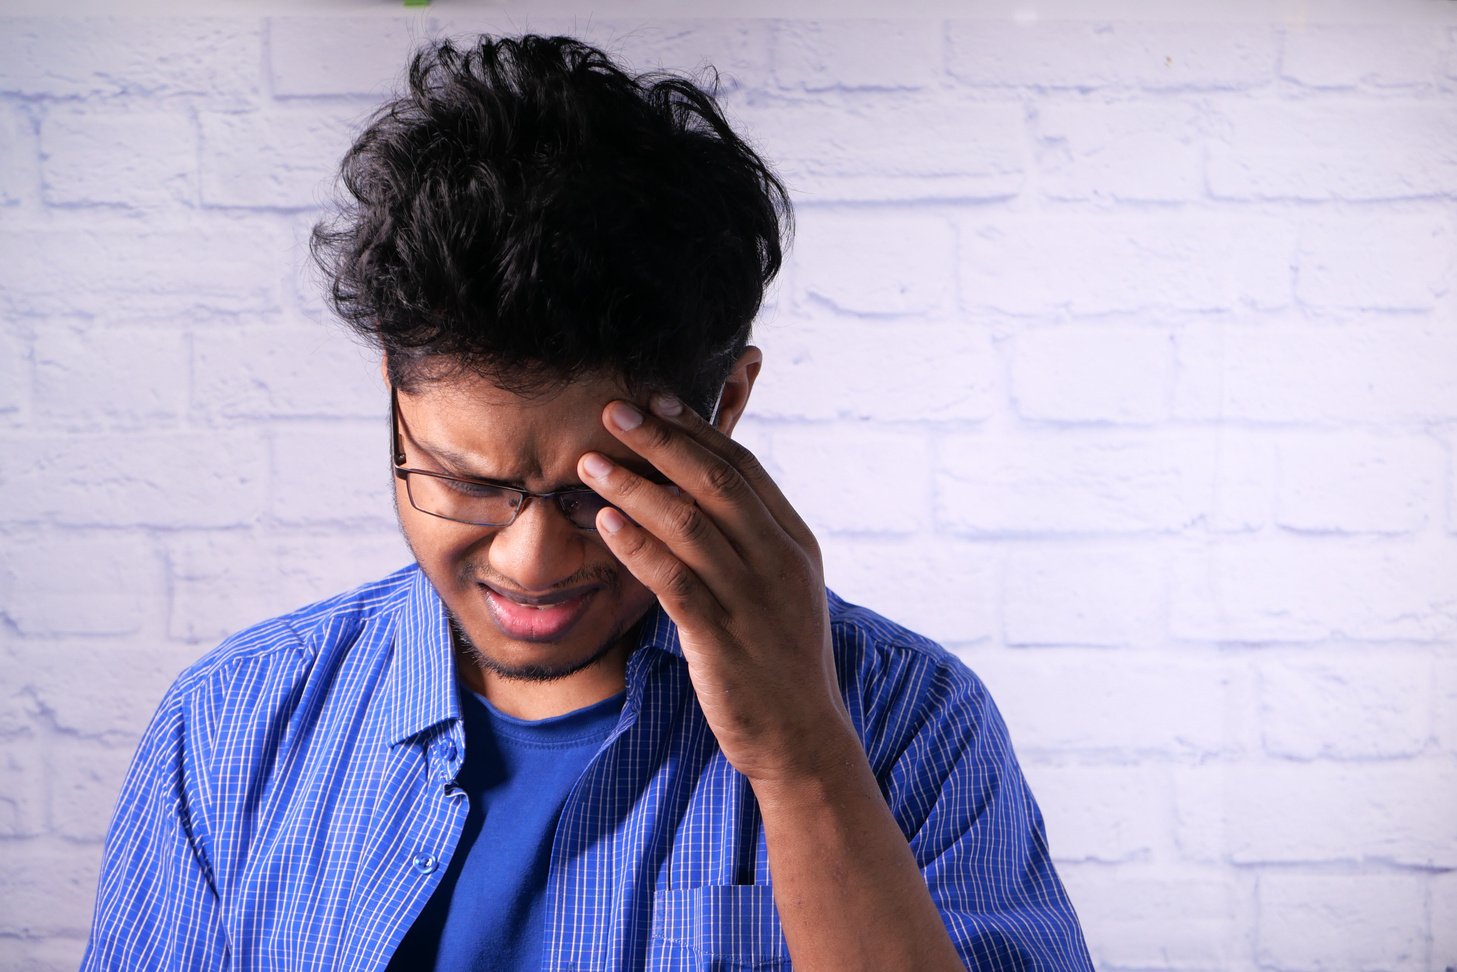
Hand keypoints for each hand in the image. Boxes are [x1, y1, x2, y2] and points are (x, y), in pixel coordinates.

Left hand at [577, 394, 856, 786]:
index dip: (696, 431)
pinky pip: (673, 579)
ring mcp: (752, 600)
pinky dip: (635, 545)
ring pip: (687, 523)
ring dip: (632, 487)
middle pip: (714, 482)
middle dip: (659, 440)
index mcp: (794, 543)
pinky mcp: (722, 639)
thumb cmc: (780, 660)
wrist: (803, 738)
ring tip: (589, 463)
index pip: (743, 468)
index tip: (655, 401)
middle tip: (613, 409)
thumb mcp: (782, 589)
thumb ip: (751, 540)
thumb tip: (702, 493)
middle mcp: (777, 562)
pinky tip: (605, 522)